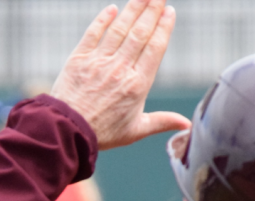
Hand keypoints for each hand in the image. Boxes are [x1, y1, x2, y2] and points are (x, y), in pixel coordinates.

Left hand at [50, 0, 190, 149]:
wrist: (67, 132)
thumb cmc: (101, 134)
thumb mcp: (135, 130)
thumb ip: (161, 122)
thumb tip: (187, 125)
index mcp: (137, 85)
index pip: (154, 49)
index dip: (163, 28)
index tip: (169, 11)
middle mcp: (120, 69)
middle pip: (140, 34)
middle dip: (152, 11)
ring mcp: (99, 62)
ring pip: (119, 30)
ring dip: (132, 9)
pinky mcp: (78, 59)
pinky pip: (93, 34)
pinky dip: (102, 20)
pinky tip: (111, 9)